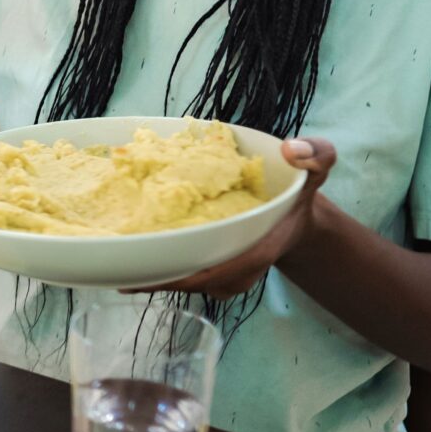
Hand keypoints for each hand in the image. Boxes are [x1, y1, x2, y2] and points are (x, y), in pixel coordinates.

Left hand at [132, 137, 336, 299]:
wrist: (297, 214)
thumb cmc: (301, 192)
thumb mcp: (317, 167)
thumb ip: (315, 154)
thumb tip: (292, 149)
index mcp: (257, 252)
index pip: (215, 273)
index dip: (181, 278)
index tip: (146, 276)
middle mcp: (237, 270)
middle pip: (191, 282)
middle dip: (156, 280)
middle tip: (115, 273)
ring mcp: (223, 273)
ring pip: (183, 280)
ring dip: (153, 274)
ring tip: (113, 270)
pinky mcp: (212, 268)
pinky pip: (182, 271)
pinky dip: (159, 266)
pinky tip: (128, 259)